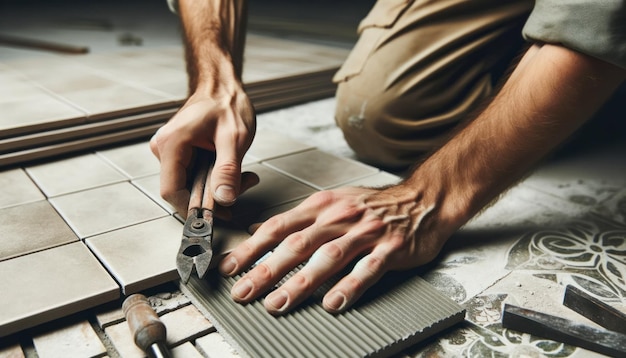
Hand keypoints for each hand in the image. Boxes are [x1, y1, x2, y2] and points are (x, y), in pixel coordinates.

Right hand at [150, 89, 258, 215]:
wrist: (223, 87)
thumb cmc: (227, 104)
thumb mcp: (234, 138)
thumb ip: (228, 170)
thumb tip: (224, 200)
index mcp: (172, 144)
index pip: (172, 191)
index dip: (194, 208)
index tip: (219, 215)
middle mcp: (165, 149)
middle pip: (183, 190)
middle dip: (215, 196)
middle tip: (244, 185)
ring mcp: (171, 152)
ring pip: (191, 186)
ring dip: (219, 187)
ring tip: (244, 176)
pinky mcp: (180, 154)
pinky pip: (195, 177)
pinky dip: (216, 179)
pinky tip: (234, 170)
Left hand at [218, 184, 453, 314]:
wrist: (422, 199)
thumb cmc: (373, 205)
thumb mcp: (330, 203)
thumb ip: (295, 219)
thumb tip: (257, 228)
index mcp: (321, 207)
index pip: (278, 227)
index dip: (251, 248)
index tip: (230, 267)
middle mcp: (339, 218)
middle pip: (297, 245)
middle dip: (267, 270)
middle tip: (244, 292)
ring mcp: (365, 232)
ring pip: (328, 258)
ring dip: (301, 282)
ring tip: (279, 303)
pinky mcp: (390, 248)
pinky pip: (367, 268)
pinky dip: (350, 286)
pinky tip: (334, 303)